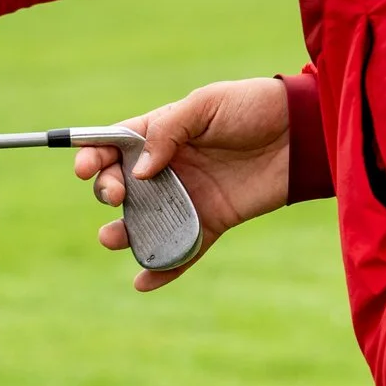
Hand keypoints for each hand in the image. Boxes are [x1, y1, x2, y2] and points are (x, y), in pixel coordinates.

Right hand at [74, 75, 292, 291]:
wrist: (300, 133)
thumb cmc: (252, 107)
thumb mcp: (205, 105)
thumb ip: (168, 131)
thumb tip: (140, 171)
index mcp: (160, 133)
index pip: (115, 145)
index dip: (94, 157)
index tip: (85, 169)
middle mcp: (168, 168)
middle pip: (123, 185)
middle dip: (108, 191)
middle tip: (116, 194)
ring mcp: (188, 197)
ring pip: (145, 221)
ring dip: (124, 233)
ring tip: (113, 238)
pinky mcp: (212, 222)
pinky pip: (183, 248)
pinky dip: (164, 268)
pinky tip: (143, 281)